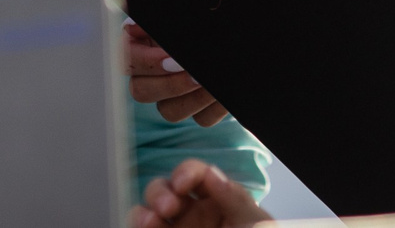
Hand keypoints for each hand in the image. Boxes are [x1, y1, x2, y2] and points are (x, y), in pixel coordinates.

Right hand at [127, 21, 229, 125]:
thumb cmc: (203, 17)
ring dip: (192, 98)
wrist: (236, 33)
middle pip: (141, 91)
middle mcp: (151, 75)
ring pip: (169, 111)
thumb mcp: (178, 17)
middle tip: (193, 73)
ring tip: (210, 84)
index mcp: (140, 45)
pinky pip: (201, 119)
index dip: (146, 62)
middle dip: (169, 84)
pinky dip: (213, 107)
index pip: (125, 59)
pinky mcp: (199, 110)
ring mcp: (173, 96)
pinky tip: (222, 93)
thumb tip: (131, 28)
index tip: (169, 56)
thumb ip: (155, 23)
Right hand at [130, 159, 270, 227]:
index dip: (186, 172)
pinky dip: (139, 226)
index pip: (196, 176)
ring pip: (148, 214)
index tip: (183, 184)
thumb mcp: (255, 224)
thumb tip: (211, 173)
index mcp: (218, 203)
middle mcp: (193, 217)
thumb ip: (234, 197)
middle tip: (169, 207)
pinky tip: (146, 227)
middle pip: (165, 191)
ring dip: (144, 212)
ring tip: (151, 221)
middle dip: (160, 192)